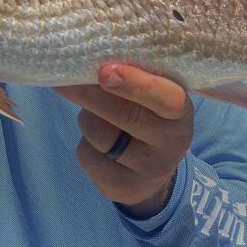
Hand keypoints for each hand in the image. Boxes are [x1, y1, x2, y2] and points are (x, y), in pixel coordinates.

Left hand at [55, 64, 193, 217]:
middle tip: (65, 77)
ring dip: (87, 118)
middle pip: (125, 115)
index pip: (166, 99)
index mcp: (181, 111)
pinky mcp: (124, 188)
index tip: (105, 71)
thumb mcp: (153, 94)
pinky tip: (96, 142)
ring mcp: (150, 170)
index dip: (135, 84)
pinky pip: (88, 156)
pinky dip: (85, 143)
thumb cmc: (146, 113)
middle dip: (90, 93)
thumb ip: (133, 77)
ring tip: (94, 113)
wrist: (153, 167)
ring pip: (100, 134)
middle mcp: (172, 143)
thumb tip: (89, 58)